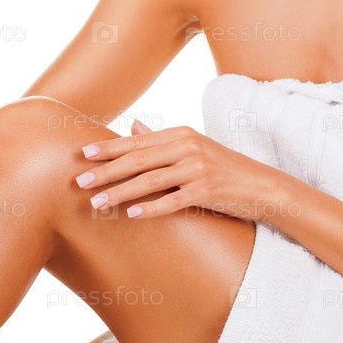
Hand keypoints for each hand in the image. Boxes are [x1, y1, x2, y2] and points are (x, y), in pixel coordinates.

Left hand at [75, 121, 293, 220]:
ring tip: (98, 202)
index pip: (136, 143)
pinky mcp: (207, 190)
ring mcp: (198, 168)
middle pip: (138, 160)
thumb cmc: (222, 169)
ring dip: (121, 192)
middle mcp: (187, 147)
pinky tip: (132, 214)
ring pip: (150, 180)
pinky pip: (173, 201)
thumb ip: (161, 141)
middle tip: (80, 181)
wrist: (263, 186)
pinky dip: (152, 207)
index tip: (82, 155)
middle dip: (106, 171)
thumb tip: (133, 128)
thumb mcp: (193, 149)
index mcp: (180, 135)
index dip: (108, 149)